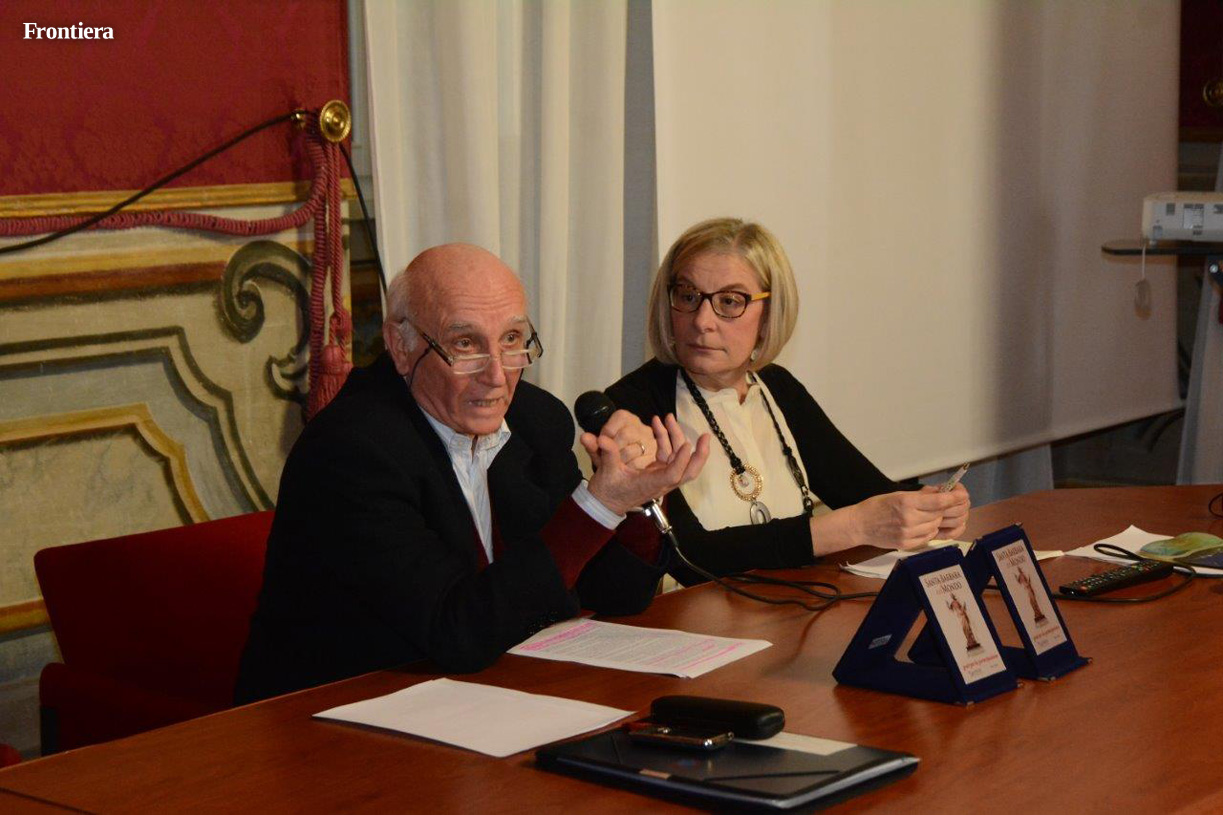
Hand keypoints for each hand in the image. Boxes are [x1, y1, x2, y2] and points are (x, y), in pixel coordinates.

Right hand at [582, 413, 710, 514]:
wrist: (607, 502)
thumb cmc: (608, 490)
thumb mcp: (606, 472)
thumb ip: (607, 453)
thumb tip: (600, 437)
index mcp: (651, 484)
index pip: (672, 475)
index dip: (681, 461)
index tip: (687, 444)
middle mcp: (661, 482)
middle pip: (688, 472)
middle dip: (699, 455)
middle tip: (705, 436)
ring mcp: (662, 477)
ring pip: (679, 459)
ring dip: (676, 438)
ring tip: (667, 418)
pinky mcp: (658, 471)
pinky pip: (669, 455)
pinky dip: (666, 440)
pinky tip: (658, 426)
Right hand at [809, 488, 965, 556]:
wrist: (860, 525)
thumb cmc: (877, 506)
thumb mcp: (898, 495)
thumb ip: (920, 495)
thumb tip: (941, 492)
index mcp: (906, 502)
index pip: (938, 502)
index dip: (954, 498)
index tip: (962, 495)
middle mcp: (909, 519)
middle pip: (939, 515)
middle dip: (947, 509)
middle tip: (950, 504)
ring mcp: (908, 533)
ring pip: (936, 527)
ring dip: (938, 520)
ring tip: (929, 515)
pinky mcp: (907, 544)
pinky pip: (928, 537)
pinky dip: (931, 531)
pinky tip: (924, 525)